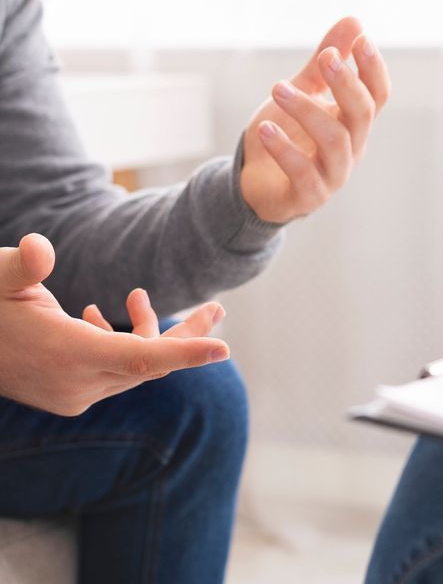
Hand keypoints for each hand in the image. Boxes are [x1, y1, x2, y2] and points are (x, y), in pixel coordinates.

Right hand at [0, 234, 230, 415]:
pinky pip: (116, 371)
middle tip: (218, 309)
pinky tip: (101, 315)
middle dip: (186, 336)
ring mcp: (75, 394)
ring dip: (152, 335)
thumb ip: (19, 265)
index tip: (224, 348)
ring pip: (136, 367)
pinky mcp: (72, 394)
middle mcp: (77, 382)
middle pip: (151, 362)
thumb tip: (38, 248)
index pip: (140, 357)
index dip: (185, 352)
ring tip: (139, 297)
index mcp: (67, 354)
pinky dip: (124, 345)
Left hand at [241, 17, 390, 222]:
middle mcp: (350, 150)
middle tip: (325, 58)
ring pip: (334, 141)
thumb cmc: (286, 137)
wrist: (256, 183)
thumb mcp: (302, 93)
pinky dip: (284, 149)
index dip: (373, 69)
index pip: (376, 96)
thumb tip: (354, 21)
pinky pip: (303, 173)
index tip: (360, 40)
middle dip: (345, 84)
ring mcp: (332, 176)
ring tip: (278, 89)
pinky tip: (265, 128)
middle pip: (361, 115)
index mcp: (353, 124)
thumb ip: (324, 64)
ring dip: (306, 111)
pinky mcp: (309, 196)